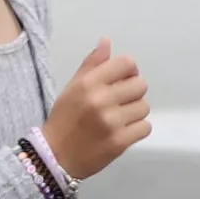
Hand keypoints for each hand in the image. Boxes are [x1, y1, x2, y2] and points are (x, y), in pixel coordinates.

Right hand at [40, 41, 151, 181]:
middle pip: (140, 85)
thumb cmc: (64, 119)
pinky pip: (145, 127)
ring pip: (144, 107)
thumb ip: (92, 65)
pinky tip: (122, 131)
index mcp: (88, 83)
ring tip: (119, 119)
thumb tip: (107, 41)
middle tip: (120, 102)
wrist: (54, 157)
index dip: (129, 71)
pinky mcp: (120, 142)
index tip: (122, 80)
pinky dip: (137, 129)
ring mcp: (112, 122)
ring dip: (135, 113)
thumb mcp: (72, 88)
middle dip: (133, 93)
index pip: (127, 63)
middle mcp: (101, 100)